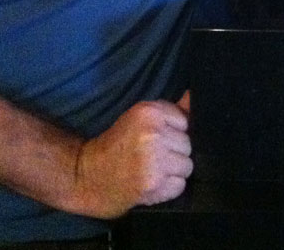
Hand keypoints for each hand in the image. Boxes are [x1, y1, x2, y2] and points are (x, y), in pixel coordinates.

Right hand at [69, 92, 191, 218]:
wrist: (90, 174)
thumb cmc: (117, 143)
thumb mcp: (138, 117)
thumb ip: (168, 110)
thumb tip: (193, 96)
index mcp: (149, 112)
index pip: (185, 120)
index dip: (175, 131)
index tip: (162, 137)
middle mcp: (153, 134)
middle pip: (188, 144)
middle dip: (176, 151)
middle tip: (157, 155)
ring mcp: (155, 161)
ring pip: (187, 165)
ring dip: (175, 170)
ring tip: (157, 169)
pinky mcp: (155, 185)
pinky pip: (180, 185)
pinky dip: (170, 187)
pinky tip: (155, 182)